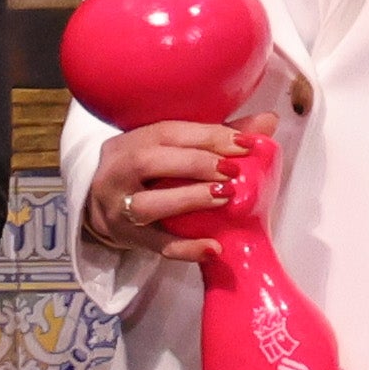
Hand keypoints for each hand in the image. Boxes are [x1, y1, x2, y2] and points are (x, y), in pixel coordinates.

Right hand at [80, 115, 253, 264]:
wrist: (101, 208)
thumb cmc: (146, 174)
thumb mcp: (170, 150)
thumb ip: (217, 137)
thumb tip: (267, 121)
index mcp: (128, 143)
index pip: (165, 132)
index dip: (207, 136)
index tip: (244, 144)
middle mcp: (116, 173)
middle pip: (145, 163)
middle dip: (194, 164)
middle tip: (231, 171)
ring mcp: (116, 208)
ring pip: (145, 205)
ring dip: (188, 199)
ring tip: (224, 199)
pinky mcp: (127, 239)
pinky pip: (155, 245)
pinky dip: (185, 248)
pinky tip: (213, 247)